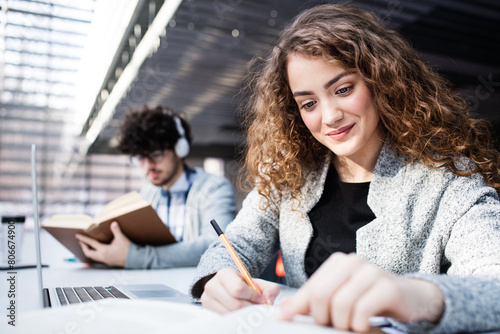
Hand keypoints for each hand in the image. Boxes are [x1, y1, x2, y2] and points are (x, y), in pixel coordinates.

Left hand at [75, 221, 130, 266]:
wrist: (134, 259)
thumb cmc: (128, 249)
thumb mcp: (122, 238)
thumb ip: (116, 230)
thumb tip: (113, 223)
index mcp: (104, 250)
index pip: (91, 243)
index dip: (83, 239)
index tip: (77, 236)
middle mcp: (103, 256)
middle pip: (88, 253)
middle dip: (83, 247)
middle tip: (81, 242)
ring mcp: (105, 260)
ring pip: (92, 257)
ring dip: (88, 251)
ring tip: (87, 246)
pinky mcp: (109, 262)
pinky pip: (98, 259)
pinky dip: (94, 254)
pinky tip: (97, 251)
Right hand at [200, 268, 280, 313]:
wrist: (228, 288)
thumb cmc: (243, 286)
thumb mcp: (257, 283)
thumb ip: (269, 289)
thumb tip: (269, 301)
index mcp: (224, 274)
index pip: (238, 289)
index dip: (253, 296)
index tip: (260, 299)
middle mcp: (212, 286)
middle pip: (235, 304)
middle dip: (250, 308)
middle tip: (257, 307)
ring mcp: (207, 300)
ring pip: (230, 314)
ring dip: (244, 315)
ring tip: (249, 310)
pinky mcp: (208, 312)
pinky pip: (225, 320)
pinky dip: (236, 319)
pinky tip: (240, 314)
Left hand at [279, 253, 443, 331]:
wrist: (411, 298)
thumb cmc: (370, 298)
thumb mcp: (339, 297)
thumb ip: (312, 302)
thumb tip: (283, 312)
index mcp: (338, 262)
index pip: (310, 287)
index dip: (299, 308)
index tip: (286, 320)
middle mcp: (354, 262)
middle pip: (321, 295)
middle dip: (323, 317)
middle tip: (333, 325)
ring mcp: (372, 272)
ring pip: (341, 305)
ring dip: (343, 324)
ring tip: (351, 325)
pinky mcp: (388, 287)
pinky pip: (361, 311)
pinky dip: (359, 325)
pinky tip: (364, 324)